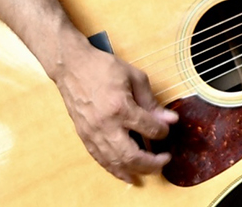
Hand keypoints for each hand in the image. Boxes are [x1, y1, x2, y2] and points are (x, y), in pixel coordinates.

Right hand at [50, 32, 178, 183]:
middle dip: (151, 163)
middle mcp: (105, 125)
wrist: (72, 68)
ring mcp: (92, 134)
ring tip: (150, 171)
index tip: (167, 129)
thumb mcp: (135, 77)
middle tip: (164, 160)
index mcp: (120, 107)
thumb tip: (169, 119)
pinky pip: (101, 159)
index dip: (162, 131)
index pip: (148, 128)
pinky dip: (115, 169)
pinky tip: (126, 173)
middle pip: (131, 155)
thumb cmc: (104, 68)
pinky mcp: (84, 137)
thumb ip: (151, 101)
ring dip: (134, 171)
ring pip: (115, 162)